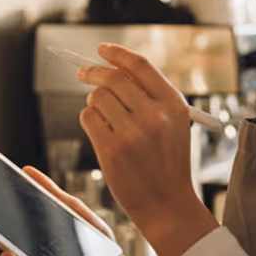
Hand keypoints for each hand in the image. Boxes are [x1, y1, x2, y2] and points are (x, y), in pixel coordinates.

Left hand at [77, 43, 217, 255]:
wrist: (168, 205)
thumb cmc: (167, 161)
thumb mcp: (173, 124)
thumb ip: (149, 95)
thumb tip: (114, 67)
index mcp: (173, 104)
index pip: (140, 65)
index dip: (117, 53)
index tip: (102, 50)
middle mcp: (155, 115)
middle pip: (113, 77)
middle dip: (93, 72)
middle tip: (83, 73)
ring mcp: (133, 133)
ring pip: (97, 97)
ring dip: (93, 101)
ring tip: (103, 115)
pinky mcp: (112, 150)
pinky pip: (88, 118)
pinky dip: (89, 120)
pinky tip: (101, 132)